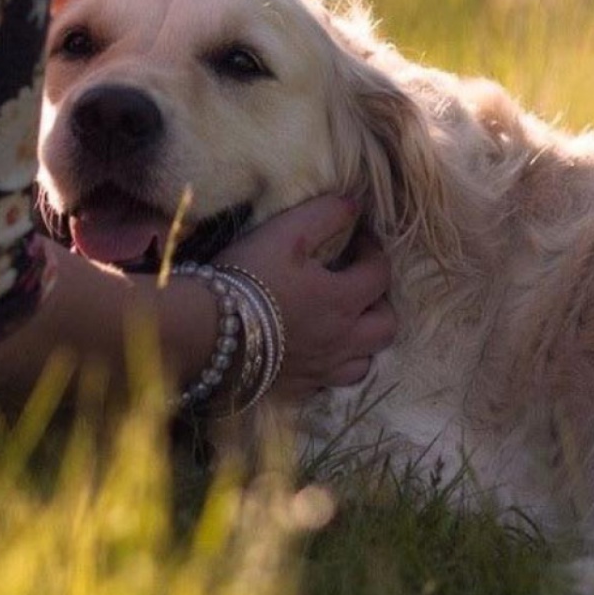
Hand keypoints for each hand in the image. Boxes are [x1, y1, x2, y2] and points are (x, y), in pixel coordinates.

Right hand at [216, 194, 394, 399]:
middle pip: (386, 326)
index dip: (375, 251)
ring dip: (364, 341)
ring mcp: (321, 369)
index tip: (358, 239)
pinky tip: (318, 352)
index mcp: (342, 299)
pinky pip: (330, 383)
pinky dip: (333, 366)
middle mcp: (341, 339)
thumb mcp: (286, 232)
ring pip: (365, 362)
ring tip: (346, 323)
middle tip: (359, 285)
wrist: (207, 330)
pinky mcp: (298, 388)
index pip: (380, 273)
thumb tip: (353, 206)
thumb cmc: (249, 277)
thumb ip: (325, 215)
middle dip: (381, 302)